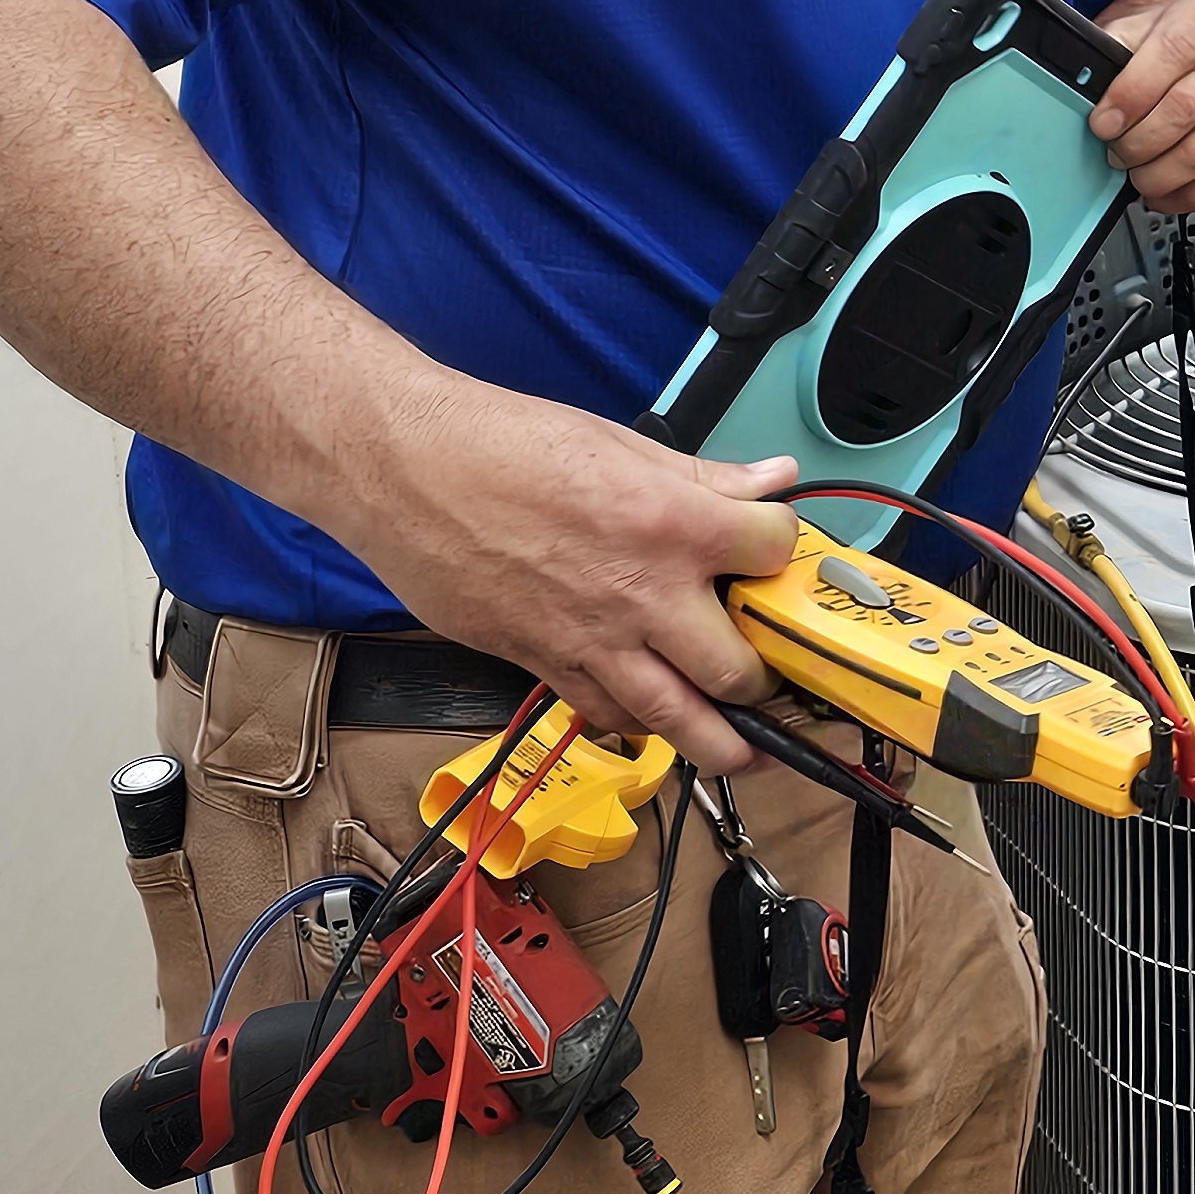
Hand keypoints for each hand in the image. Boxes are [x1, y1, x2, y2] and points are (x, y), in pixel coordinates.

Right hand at [345, 386, 803, 775]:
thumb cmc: (506, 445)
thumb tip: (773, 478)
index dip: (785, 549)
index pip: (772, 552)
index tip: (778, 552)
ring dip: (718, 741)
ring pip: (674, 720)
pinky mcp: (541, 664)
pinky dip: (635, 725)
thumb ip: (708, 475)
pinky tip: (653, 720)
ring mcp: (592, 641)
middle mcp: (642, 596)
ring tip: (745, 749)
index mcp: (674, 525)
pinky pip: (604, 713)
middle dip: (766, 682)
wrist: (409, 472)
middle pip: (737, 671)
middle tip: (777, 679)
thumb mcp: (624, 444)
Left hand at [1091, 0, 1194, 213]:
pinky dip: (1185, 196)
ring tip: (1138, 173)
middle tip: (1116, 151)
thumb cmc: (1178, 38)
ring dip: (1157, 175)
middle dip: (1136, 142)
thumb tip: (1081, 85)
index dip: (1131, 95)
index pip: (1172, 54)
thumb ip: (1113, 49)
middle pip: (1185, 110)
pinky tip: (1166, 188)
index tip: (1103, 122)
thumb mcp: (1142, 24)